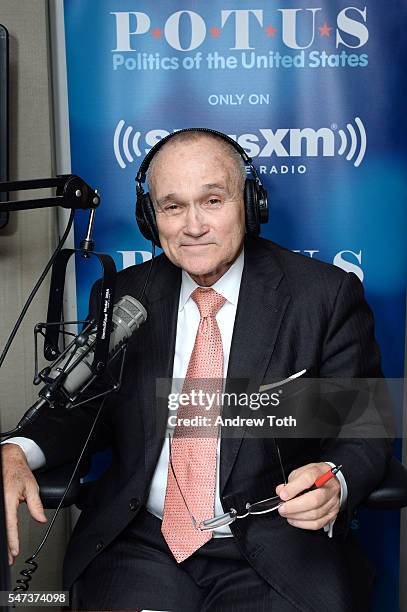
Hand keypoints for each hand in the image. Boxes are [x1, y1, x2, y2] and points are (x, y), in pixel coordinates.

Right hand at [1, 444, 46, 564]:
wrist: (9, 460)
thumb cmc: (19, 472)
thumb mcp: (32, 487)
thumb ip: (36, 505)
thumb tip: (41, 520)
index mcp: (8, 499)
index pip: (10, 524)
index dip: (12, 540)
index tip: (14, 551)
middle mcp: (0, 502)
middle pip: (2, 528)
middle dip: (6, 545)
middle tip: (9, 559)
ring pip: (0, 526)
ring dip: (3, 539)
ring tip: (7, 552)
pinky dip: (2, 530)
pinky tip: (5, 538)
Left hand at [275, 462, 339, 530]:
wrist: (331, 481)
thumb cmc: (315, 476)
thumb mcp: (300, 472)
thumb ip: (290, 481)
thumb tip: (281, 491)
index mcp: (320, 472)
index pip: (308, 479)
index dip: (294, 488)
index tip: (283, 495)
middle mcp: (329, 488)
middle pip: (314, 500)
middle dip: (294, 507)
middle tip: (282, 508)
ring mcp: (333, 502)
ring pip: (315, 514)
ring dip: (296, 516)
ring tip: (286, 513)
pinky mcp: (332, 514)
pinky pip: (317, 524)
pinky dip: (303, 524)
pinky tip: (294, 519)